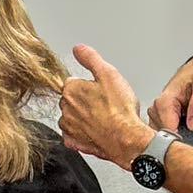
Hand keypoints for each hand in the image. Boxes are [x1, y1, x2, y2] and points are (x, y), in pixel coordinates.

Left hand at [60, 44, 151, 166]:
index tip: (101, 91)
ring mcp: (69, 128)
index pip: (73, 82)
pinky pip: (75, 136)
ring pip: (73, 118)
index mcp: (71, 90)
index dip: (89, 85)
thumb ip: (91, 58)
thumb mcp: (109, 74)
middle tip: (106, 104)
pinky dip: (84, 134)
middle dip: (86, 101)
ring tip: (104, 118)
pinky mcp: (75, 143)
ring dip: (84, 117)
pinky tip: (98, 131)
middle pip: (73, 100)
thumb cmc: (120, 110)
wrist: (127, 139)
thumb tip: (79, 49)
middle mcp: (65, 109)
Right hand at [148, 54, 192, 135]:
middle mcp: (158, 111)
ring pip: (176, 137)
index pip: (167, 132)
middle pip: (171, 137)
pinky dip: (192, 132)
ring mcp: (160, 116)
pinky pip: (177, 134)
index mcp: (164, 103)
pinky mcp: (165, 120)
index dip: (184, 138)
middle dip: (192, 134)